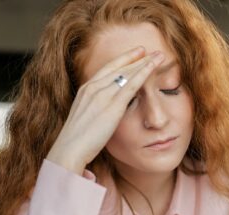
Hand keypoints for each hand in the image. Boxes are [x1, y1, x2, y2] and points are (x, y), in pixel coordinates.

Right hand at [46, 46, 164, 173]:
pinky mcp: (112, 105)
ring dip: (144, 63)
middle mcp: (93, 87)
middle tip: (149, 50)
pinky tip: (153, 67)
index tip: (134, 54)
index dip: (122, 60)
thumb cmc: (76, 141)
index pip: (107, 69)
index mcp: (85, 90)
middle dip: (135, 57)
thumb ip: (94, 110)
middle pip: (119, 67)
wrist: (69, 150)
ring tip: (159, 56)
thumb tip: (103, 112)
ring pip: (127, 73)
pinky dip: (144, 73)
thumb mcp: (84, 119)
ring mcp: (102, 95)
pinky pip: (132, 85)